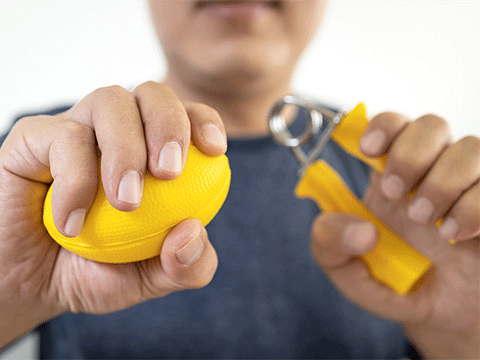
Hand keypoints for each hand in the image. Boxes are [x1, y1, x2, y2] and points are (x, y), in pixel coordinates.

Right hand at [0, 82, 225, 346]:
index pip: (188, 115)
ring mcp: (78, 128)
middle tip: (170, 173)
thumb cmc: (96, 268)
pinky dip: (75, 180)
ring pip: (109, 101)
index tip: (215, 150)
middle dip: (169, 125)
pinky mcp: (35, 138)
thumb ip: (186, 265)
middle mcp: (119, 130)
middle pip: (153, 94)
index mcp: (153, 150)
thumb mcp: (150, 277)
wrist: (31, 282)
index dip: (204, 120)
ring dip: (124, 150)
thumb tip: (195, 232)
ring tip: (126, 203)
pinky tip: (72, 223)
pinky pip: (62, 136)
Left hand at [310, 112, 478, 358]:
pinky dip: (473, 206)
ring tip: (427, 222)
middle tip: (395, 193)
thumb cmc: (397, 283)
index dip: (383, 126)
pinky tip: (455, 234)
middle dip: (409, 154)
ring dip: (442, 183)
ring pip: (469, 147)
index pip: (393, 124)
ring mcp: (470, 185)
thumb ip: (329, 244)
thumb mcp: (347, 271)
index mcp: (392, 175)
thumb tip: (360, 229)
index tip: (369, 150)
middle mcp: (433, 172)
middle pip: (431, 124)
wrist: (444, 315)